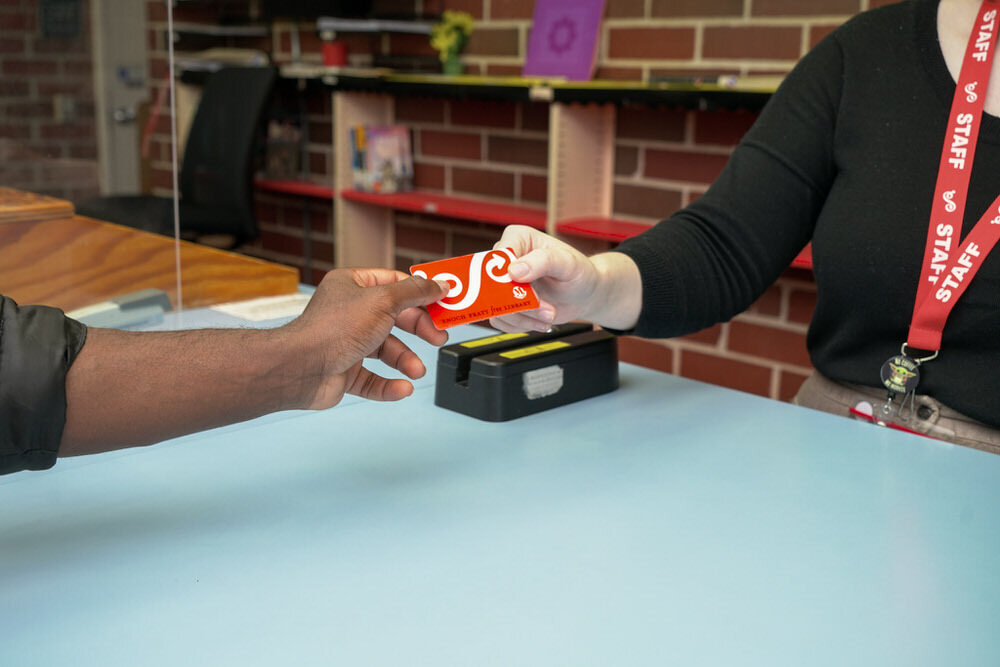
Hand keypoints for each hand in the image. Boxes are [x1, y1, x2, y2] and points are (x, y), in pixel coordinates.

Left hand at [286, 268, 447, 408]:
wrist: (301, 368)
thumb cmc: (333, 329)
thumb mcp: (384, 301)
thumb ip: (416, 292)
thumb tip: (440, 284)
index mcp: (353, 286)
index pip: (394, 283)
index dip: (420, 292)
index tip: (443, 301)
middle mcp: (349, 312)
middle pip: (395, 318)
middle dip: (419, 330)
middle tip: (438, 337)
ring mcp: (347, 343)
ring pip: (386, 351)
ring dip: (406, 361)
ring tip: (416, 370)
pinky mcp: (345, 372)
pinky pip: (374, 379)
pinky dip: (390, 385)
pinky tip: (402, 388)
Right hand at [487, 226, 608, 331]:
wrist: (585, 295)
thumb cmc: (579, 273)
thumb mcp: (568, 263)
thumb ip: (542, 261)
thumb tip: (514, 270)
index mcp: (517, 238)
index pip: (498, 255)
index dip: (507, 275)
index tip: (525, 288)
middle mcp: (506, 260)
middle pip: (492, 284)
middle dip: (519, 302)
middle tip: (544, 308)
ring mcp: (504, 283)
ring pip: (496, 306)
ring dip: (524, 317)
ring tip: (548, 315)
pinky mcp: (506, 303)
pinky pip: (500, 320)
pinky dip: (521, 325)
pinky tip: (540, 320)